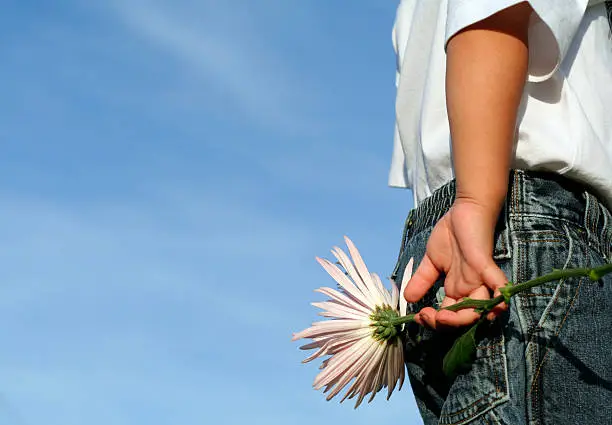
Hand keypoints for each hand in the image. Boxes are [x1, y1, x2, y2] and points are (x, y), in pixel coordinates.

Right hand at [403, 199, 507, 327]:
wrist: (466, 209)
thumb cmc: (452, 234)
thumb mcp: (431, 261)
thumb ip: (422, 280)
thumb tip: (407, 298)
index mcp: (456, 290)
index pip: (448, 316)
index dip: (433, 321)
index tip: (416, 316)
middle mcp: (469, 289)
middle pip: (462, 318)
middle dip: (442, 324)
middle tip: (424, 316)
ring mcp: (479, 279)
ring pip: (478, 309)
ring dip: (460, 319)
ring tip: (440, 316)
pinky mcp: (485, 265)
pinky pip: (498, 284)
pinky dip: (500, 297)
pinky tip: (497, 307)